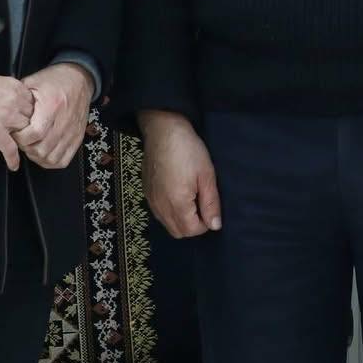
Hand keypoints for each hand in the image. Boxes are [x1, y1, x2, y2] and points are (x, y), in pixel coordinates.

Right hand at [0, 73, 34, 171]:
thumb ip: (11, 91)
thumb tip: (17, 102)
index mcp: (16, 88)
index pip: (34, 104)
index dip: (30, 113)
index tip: (28, 120)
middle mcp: (16, 101)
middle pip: (32, 118)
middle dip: (27, 126)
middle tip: (22, 134)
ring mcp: (7, 117)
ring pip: (24, 132)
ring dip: (21, 139)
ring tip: (18, 146)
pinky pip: (9, 148)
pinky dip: (12, 158)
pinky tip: (13, 166)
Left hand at [17, 62, 92, 170]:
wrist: (79, 79)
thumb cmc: (55, 80)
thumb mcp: (33, 81)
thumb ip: (18, 98)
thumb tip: (6, 113)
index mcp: (52, 106)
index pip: (34, 134)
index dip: (20, 138)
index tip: (14, 133)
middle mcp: (64, 121)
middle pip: (42, 149)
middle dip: (26, 148)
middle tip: (21, 140)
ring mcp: (72, 132)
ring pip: (51, 157)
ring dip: (37, 156)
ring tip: (31, 147)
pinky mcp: (77, 138)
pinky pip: (63, 160)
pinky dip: (51, 161)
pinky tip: (43, 154)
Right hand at [137, 110, 221, 237]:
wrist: (163, 130)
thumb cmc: (188, 150)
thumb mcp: (206, 175)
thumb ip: (210, 203)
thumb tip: (215, 226)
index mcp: (176, 204)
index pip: (191, 231)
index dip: (205, 224)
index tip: (211, 207)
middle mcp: (160, 207)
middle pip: (178, 232)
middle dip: (193, 225)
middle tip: (203, 204)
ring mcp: (151, 200)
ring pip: (167, 224)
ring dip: (181, 219)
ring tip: (192, 198)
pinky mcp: (146, 193)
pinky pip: (158, 213)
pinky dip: (170, 211)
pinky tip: (178, 194)